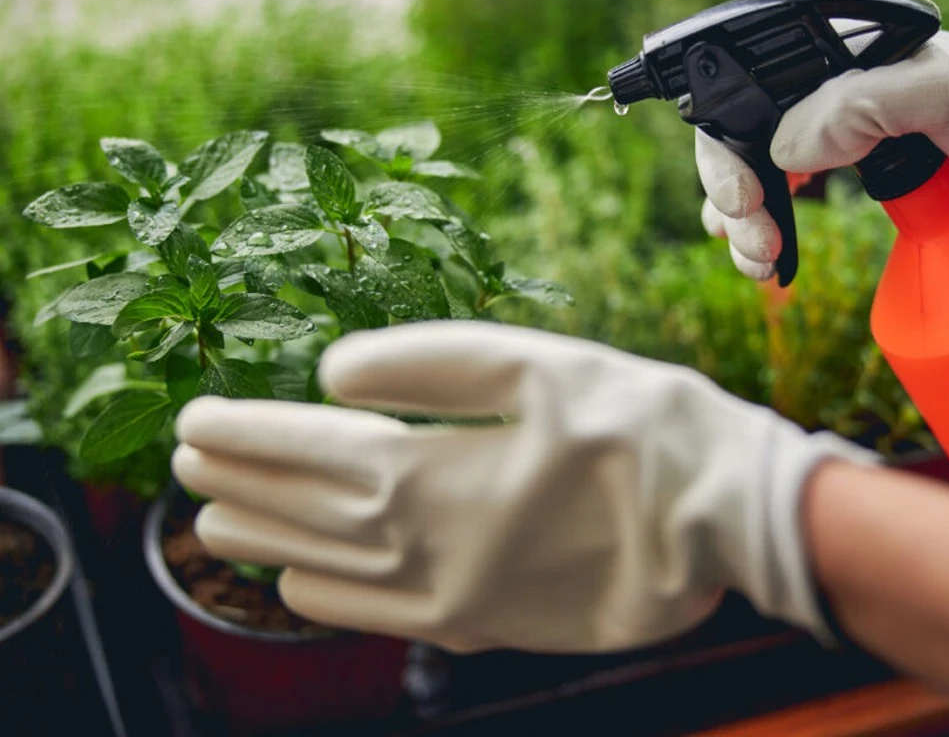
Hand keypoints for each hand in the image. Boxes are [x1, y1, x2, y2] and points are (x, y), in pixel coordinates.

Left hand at [172, 322, 875, 652]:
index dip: (245, 435)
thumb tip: (329, 373)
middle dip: (237, 484)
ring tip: (218, 521)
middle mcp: (424, 548)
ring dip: (263, 541)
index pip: (306, 453)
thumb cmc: (638, 427)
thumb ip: (425, 365)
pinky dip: (321, 599)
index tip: (195, 420)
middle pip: (301, 515)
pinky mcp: (481, 627)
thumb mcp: (534, 363)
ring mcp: (449, 598)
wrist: (721, 519)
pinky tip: (299, 585)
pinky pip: (373, 619)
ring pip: (324, 573)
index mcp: (432, 475)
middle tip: (186, 463)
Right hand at [699, 30, 948, 279]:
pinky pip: (789, 191)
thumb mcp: (943, 93)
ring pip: (758, 173)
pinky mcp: (852, 161)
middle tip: (757, 250)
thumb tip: (786, 149)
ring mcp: (835, 128)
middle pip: (741, 144)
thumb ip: (864, 107)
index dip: (726, 160)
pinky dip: (771, 225)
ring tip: (760, 264)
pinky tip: (774, 253)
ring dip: (744, 224)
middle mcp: (820, 91)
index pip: (741, 104)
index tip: (746, 207)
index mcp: (826, 63)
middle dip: (732, 203)